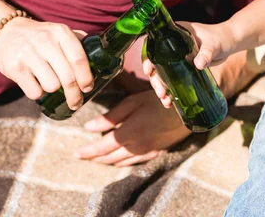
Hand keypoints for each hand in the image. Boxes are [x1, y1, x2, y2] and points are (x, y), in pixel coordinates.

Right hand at [0, 17, 92, 109]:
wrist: (5, 32)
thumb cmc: (39, 37)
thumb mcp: (58, 32)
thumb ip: (78, 42)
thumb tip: (102, 58)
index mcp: (60, 32)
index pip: (79, 59)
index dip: (86, 78)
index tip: (88, 88)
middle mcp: (45, 41)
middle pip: (68, 77)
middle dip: (74, 95)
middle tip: (75, 102)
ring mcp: (28, 54)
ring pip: (52, 86)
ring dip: (53, 90)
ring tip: (49, 84)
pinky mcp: (15, 67)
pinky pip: (34, 92)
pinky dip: (38, 93)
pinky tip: (36, 85)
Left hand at [74, 90, 190, 166]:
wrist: (189, 112)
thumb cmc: (158, 101)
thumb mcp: (132, 103)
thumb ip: (110, 117)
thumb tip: (88, 127)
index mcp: (128, 133)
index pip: (102, 147)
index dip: (88, 151)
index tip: (76, 153)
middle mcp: (135, 147)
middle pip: (109, 157)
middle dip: (94, 157)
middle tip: (81, 156)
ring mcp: (146, 152)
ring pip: (120, 162)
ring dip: (106, 161)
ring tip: (95, 158)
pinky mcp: (155, 153)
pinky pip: (133, 162)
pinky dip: (121, 162)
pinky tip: (116, 160)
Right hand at [143, 21, 240, 108]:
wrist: (231, 42)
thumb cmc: (221, 38)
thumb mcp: (213, 45)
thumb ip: (206, 53)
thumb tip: (198, 65)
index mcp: (173, 34)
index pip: (152, 45)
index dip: (146, 58)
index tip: (148, 71)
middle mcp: (171, 45)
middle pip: (155, 63)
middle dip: (155, 80)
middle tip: (161, 93)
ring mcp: (176, 57)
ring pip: (162, 74)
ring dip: (161, 88)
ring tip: (166, 101)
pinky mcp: (183, 67)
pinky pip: (172, 79)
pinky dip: (170, 90)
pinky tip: (171, 102)